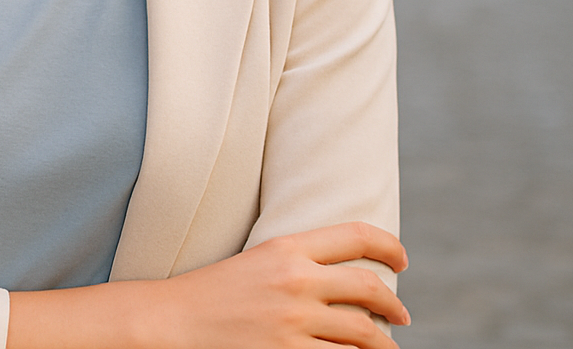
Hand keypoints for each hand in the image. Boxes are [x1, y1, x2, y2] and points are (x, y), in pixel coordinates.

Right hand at [145, 223, 408, 348]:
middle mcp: (295, 281)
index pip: (355, 234)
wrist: (170, 322)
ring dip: (384, 344)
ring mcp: (292, 322)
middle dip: (394, 304)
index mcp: (286, 247)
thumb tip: (345, 280)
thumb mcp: (257, 262)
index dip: (388, 246)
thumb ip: (299, 264)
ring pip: (363, 333)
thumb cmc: (212, 294)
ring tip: (388, 348)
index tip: (401, 261)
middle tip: (402, 316)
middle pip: (369, 288)